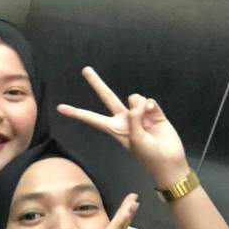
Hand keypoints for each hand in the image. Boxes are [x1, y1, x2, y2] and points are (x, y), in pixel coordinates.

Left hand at [58, 67, 190, 186]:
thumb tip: (137, 101)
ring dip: (140, 105)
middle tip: (85, 69)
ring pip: (134, 98)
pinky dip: (152, 107)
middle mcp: (124, 118)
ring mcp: (138, 113)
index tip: (60, 108)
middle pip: (107, 97)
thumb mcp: (135, 140)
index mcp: (114, 128)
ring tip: (147, 120)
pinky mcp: (152, 111)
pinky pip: (149, 101)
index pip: (91, 119)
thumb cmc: (149, 155)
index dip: (76, 113)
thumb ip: (134, 119)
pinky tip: (155, 117)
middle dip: (97, 83)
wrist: (169, 160)